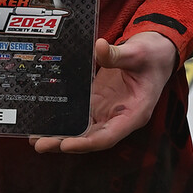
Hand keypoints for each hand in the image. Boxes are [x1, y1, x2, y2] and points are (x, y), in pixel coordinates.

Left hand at [34, 33, 176, 153]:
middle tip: (40, 144)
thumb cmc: (154, 55)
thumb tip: (98, 48)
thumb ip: (117, 54)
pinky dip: (64, 120)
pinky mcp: (99, 103)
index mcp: (135, 113)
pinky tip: (45, 121)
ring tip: (36, 138)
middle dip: (65, 143)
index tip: (66, 144)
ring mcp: (108, 112)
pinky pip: (79, 116)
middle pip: (91, 138)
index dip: (86, 142)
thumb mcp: (138, 52)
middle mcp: (120, 118)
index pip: (108, 136)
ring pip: (83, 131)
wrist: (157, 51)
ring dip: (61, 135)